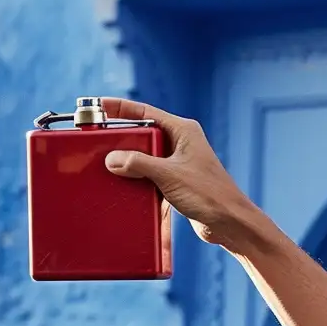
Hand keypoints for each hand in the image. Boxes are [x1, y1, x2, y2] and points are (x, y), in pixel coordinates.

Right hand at [98, 98, 265, 256]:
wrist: (227, 221)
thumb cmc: (208, 193)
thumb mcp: (169, 175)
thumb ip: (139, 164)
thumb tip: (112, 159)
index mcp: (183, 130)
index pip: (147, 112)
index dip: (122, 108)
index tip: (101, 105)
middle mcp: (180, 142)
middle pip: (143, 134)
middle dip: (122, 138)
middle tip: (99, 141)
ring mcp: (177, 162)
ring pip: (144, 156)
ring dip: (128, 162)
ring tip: (107, 166)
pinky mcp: (174, 180)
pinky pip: (148, 174)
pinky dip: (135, 178)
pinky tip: (123, 185)